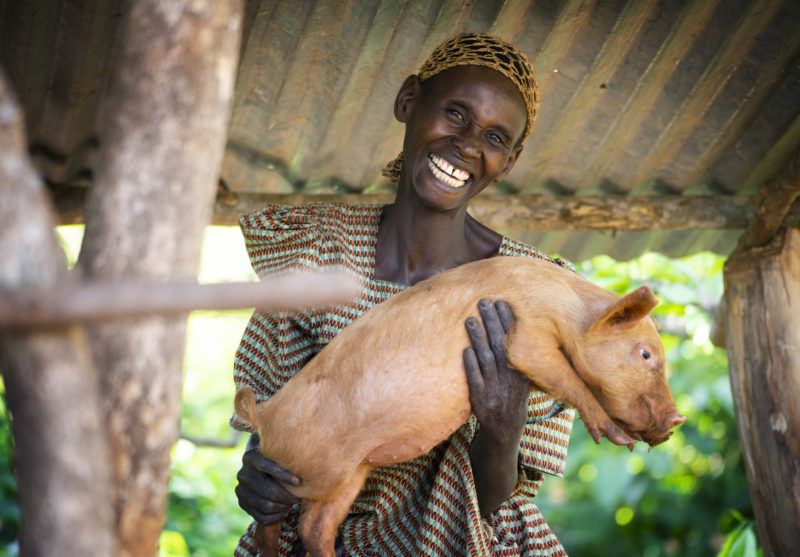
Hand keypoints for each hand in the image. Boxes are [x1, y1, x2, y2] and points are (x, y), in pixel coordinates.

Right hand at [235, 433, 300, 524]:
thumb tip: (308, 454)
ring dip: (283, 507)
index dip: (283, 476)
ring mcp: (240, 490)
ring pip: (265, 505)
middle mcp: (243, 473)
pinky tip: (284, 511)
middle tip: (298, 498)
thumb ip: (286, 452)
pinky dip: (275, 517)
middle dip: (287, 497)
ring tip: (292, 503)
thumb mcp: (277, 450)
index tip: (298, 482)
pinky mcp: (242, 503)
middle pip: (268, 491)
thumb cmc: (275, 457)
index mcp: (251, 457)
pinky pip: (260, 516)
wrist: (257, 466)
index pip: (266, 466)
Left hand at [463, 299, 529, 440]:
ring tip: (470, 318)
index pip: (515, 341)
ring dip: (478, 338)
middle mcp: (509, 378)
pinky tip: (465, 349)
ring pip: (486, 359)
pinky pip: (474, 380)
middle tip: (483, 302)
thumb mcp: (521, 379)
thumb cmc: (511, 397)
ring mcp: (494, 389)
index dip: (508, 321)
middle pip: (499, 345)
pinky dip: (471, 365)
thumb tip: (508, 326)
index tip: (501, 302)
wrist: (504, 430)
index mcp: (522, 371)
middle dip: (492, 322)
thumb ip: (515, 358)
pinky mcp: (479, 399)